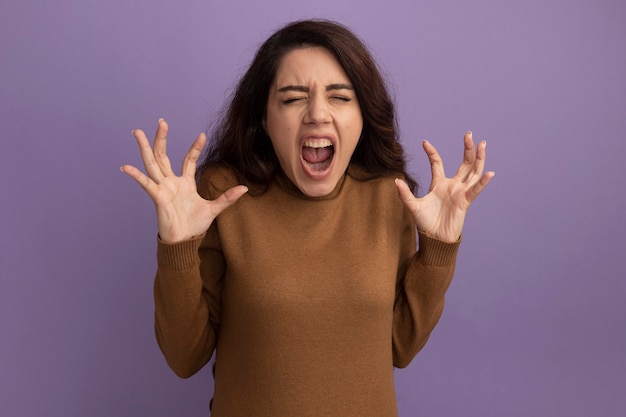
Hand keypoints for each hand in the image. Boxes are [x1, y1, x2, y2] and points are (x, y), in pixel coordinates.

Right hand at [121, 119, 247, 242]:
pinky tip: (126, 167)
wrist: (184, 241)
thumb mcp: (214, 209)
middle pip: (163, 155)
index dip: (195, 147)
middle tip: (161, 121)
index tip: (202, 135)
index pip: (189, 160)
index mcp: (185, 182)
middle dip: (162, 138)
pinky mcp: (157, 197)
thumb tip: (245, 188)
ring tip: (138, 132)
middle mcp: (171, 182)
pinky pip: (146, 184)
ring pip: (152, 163)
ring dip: (145, 148)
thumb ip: (227, 198)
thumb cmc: (195, 225)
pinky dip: (136, 176)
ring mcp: (163, 188)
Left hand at [395, 131, 493, 242]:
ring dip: (479, 158)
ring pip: (473, 172)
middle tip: (468, 134)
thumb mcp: (413, 206)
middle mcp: (452, 185)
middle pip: (464, 163)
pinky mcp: (465, 202)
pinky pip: (475, 190)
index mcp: (439, 184)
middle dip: (467, 148)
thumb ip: (405, 194)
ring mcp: (460, 192)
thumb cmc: (426, 222)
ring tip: (482, 144)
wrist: (435, 237)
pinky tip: (489, 173)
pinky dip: (482, 182)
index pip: (437, 163)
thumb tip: (396, 180)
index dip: (432, 153)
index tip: (424, 142)